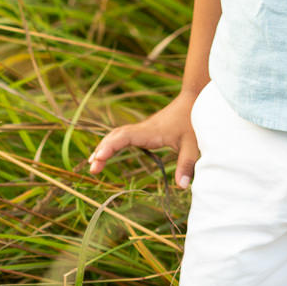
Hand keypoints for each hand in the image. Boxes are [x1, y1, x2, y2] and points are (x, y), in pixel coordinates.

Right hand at [87, 92, 201, 190]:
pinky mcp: (145, 130)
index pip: (125, 137)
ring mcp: (143, 128)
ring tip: (93, 163)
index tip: (98, 157)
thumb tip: (181, 187)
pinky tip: (106, 153)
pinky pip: (123, 135)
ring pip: (118, 134)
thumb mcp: (193, 144)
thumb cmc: (194, 120)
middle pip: (116, 136)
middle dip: (103, 150)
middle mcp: (143, 128)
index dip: (110, 146)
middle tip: (92, 168)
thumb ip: (187, 164)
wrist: (194, 98)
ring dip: (105, 146)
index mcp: (151, 132)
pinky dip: (112, 143)